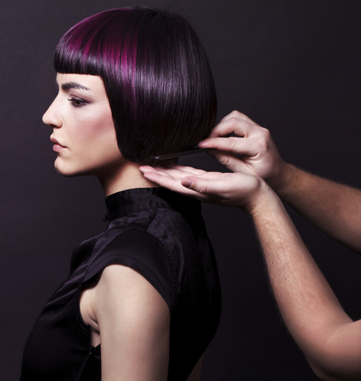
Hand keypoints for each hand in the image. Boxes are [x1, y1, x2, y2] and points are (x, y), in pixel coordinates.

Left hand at [140, 164, 271, 212]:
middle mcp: (197, 188)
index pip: (172, 183)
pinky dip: (180, 168)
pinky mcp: (209, 180)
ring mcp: (203, 184)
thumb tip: (184, 182)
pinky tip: (176, 165)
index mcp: (198, 189)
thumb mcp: (223, 186)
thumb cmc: (244, 191)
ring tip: (154, 164)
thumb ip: (203, 185)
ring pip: (179, 176)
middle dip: (157, 173)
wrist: (258, 197)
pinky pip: (190, 172)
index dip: (157, 177)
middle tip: (142, 165)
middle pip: (171, 180)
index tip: (144, 170)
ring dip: (166, 171)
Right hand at [197, 110, 290, 191]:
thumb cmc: (263, 175)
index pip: (231, 141)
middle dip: (217, 130)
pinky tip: (223, 135)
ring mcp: (259, 128)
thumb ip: (226, 159)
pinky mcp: (256, 127)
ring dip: (222, 125)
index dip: (213, 142)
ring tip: (214, 138)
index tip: (201, 145)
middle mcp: (260, 133)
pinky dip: (228, 124)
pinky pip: (239, 119)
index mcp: (258, 147)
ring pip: (236, 116)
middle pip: (233, 121)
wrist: (278, 172)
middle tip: (207, 141)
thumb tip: (211, 150)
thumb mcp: (243, 172)